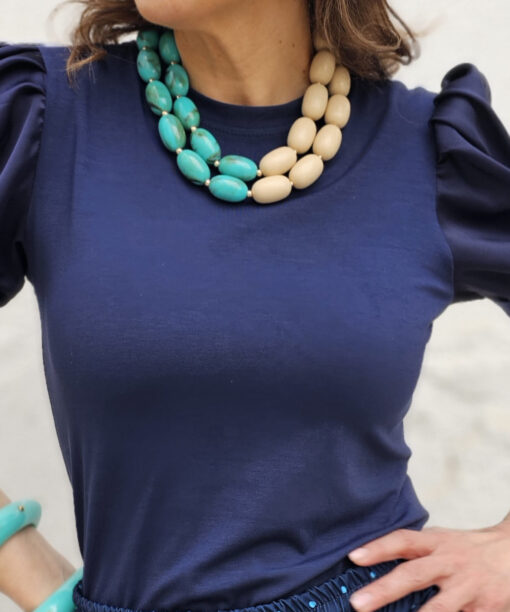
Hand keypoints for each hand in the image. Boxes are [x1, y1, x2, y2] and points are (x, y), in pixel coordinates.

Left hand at [346, 521, 509, 611]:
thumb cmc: (467, 550)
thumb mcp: (442, 542)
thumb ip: (416, 552)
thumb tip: (374, 564)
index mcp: (435, 543)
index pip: (402, 541)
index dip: (378, 548)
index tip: (354, 557)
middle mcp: (449, 563)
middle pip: (413, 575)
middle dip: (384, 591)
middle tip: (357, 603)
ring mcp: (468, 587)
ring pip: (438, 608)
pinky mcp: (486, 609)